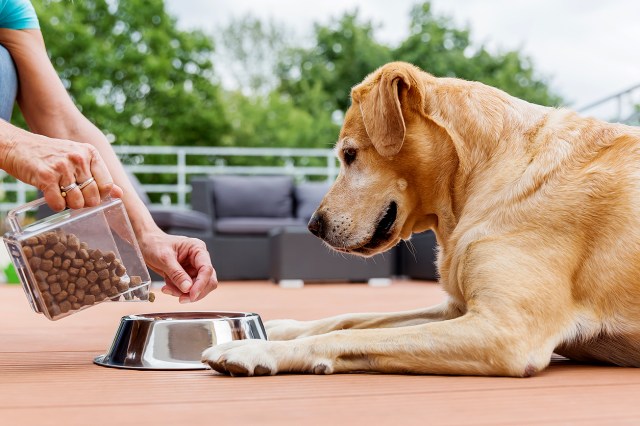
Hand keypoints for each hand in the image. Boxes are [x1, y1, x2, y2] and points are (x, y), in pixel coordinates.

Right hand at [1, 132, 122, 210]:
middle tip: (72, 195)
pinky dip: (56, 206)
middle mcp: (79, 158)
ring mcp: (62, 166)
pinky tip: (51, 196)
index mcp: (90, 153)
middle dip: (84, 202)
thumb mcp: (78, 160)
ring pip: (77, 202)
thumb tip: (120, 194)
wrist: (18, 146)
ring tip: (61, 193)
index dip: (99, 195)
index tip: (89, 194)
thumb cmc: (51, 156)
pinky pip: (59, 204)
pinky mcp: (46, 176)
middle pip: (93, 196)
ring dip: (69, 204)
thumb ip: (99, 176)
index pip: (107, 184)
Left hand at [139, 230, 217, 302]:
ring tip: (167, 288)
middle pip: (208, 281)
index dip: (201, 284)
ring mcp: (194, 268)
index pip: (206, 269)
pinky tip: (167, 287)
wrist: (146, 245)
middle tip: (181, 299)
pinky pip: (187, 289)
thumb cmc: (155, 244)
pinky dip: (177, 292)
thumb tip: (187, 288)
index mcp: (197, 249)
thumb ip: (177, 274)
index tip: (192, 295)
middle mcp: (199, 259)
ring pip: (198, 288)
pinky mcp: (187, 276)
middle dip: (194, 291)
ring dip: (183, 293)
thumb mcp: (164, 258)